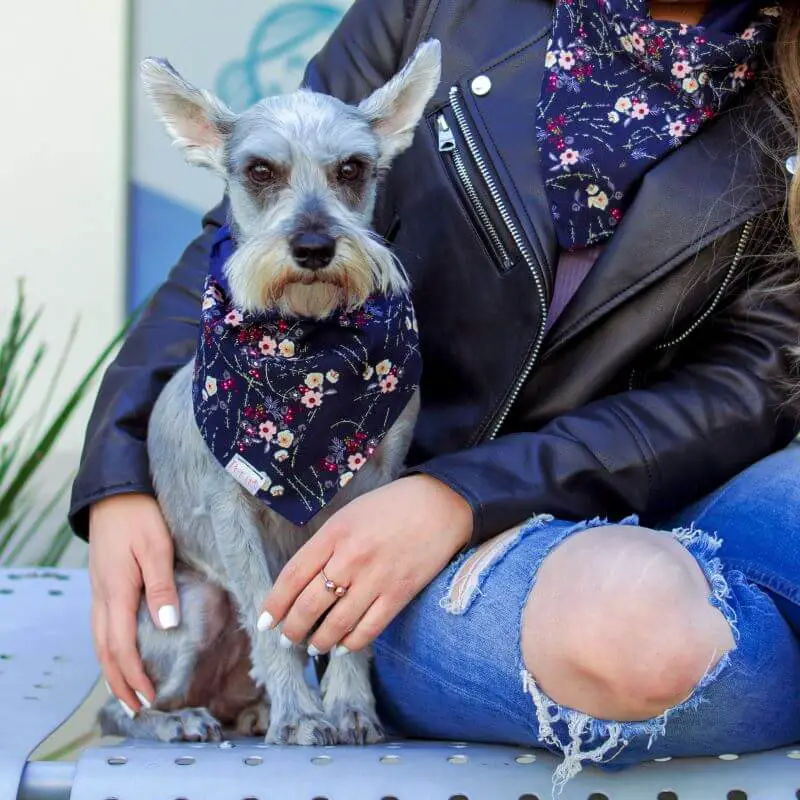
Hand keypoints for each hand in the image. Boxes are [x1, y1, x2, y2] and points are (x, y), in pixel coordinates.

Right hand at [89, 493, 178, 713]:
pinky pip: (102, 625)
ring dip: (112, 669)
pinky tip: (120, 653)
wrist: (116, 491)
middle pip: (105, 650)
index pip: (121, 646)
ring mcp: (99, 590)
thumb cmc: (141, 516)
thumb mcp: (156, 547)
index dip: (133, 675)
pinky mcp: (103, 583)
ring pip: (100, 640)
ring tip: (126, 691)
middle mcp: (102, 596)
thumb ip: (162, 585)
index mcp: (116, 591)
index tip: (149, 697)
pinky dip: (109, 648)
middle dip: (119, 682)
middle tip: (136, 708)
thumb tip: (165, 625)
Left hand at [261, 475, 472, 654]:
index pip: (293, 575)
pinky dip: (351, 643)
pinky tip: (341, 646)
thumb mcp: (350, 514)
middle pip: (310, 604)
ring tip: (312, 647)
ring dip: (318, 641)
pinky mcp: (399, 593)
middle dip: (293, 628)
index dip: (275, 603)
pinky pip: (368, 629)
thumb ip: (326, 544)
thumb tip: (303, 583)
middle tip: (286, 638)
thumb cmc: (391, 507)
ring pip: (336, 623)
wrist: (440, 504)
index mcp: (334, 533)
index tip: (265, 621)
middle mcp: (351, 557)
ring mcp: (376, 578)